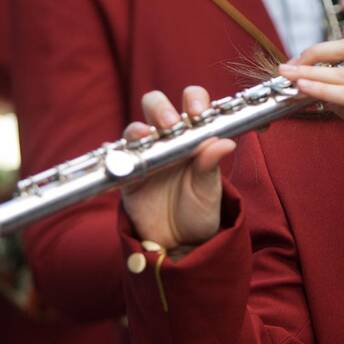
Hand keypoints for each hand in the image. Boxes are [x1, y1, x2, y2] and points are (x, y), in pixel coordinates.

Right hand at [119, 87, 235, 250]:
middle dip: (161, 108)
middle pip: (157, 106)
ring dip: (139, 128)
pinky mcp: (127, 174)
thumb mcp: (208, 189)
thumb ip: (211, 166)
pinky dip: (119, 154)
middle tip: (171, 125)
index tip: (198, 113)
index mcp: (194, 135)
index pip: (193, 102)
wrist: (179, 243)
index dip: (194, 100)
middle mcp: (168, 139)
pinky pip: (118, 159)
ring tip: (147, 137)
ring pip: (136, 128)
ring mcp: (146, 154)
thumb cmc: (199, 210)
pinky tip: (125, 157)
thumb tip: (226, 142)